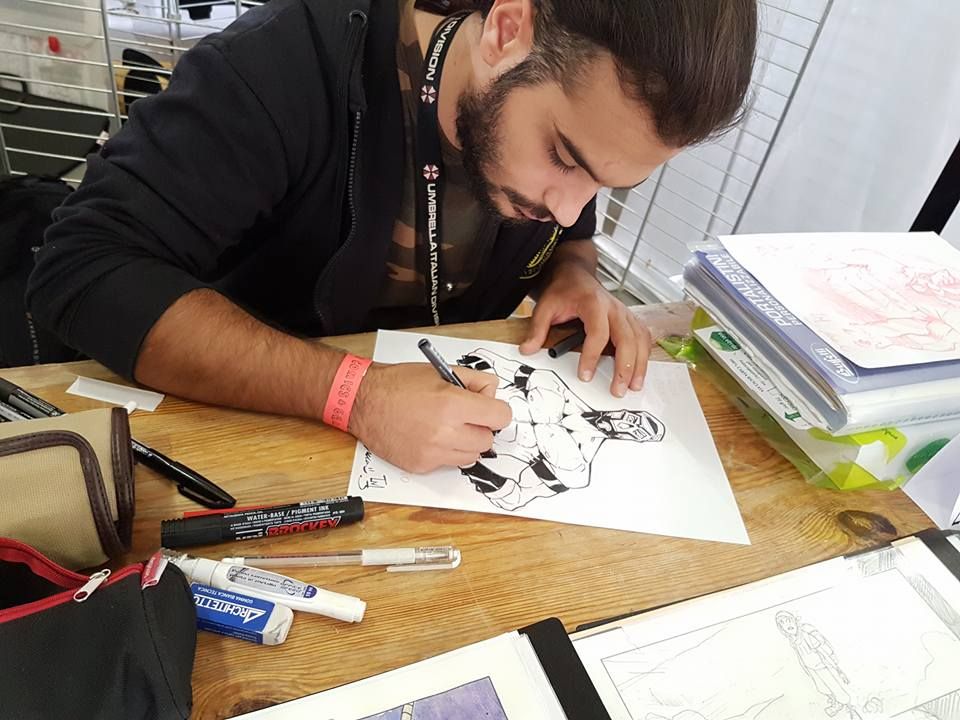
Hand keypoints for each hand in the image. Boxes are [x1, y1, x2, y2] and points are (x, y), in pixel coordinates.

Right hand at [349, 363, 512, 473]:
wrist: (364, 401)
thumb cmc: (399, 384)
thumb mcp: (441, 371)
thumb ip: (475, 381)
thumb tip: (493, 393)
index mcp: (453, 405)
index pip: (501, 417)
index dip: (496, 411)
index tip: (489, 409)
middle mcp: (445, 432)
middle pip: (488, 439)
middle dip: (481, 427)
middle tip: (464, 417)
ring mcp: (433, 453)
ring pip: (472, 456)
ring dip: (466, 443)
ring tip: (448, 427)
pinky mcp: (422, 466)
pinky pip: (449, 464)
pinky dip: (446, 452)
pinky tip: (431, 437)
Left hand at [520, 262, 651, 396]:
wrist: (575, 274)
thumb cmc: (563, 290)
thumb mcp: (545, 306)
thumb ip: (537, 328)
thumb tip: (527, 350)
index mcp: (593, 303)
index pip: (598, 332)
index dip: (592, 356)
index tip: (585, 376)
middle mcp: (614, 307)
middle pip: (626, 338)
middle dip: (625, 366)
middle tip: (618, 390)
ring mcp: (624, 312)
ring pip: (640, 338)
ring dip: (640, 364)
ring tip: (634, 386)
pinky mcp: (629, 318)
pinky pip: (643, 335)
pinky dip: (644, 353)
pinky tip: (639, 371)